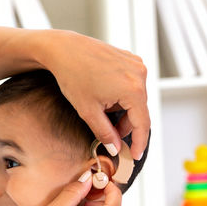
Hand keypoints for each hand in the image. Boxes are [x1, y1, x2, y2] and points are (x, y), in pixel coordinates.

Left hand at [40, 30, 149, 159]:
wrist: (63, 49)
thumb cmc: (73, 76)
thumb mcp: (88, 111)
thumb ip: (105, 133)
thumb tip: (116, 147)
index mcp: (133, 89)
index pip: (142, 123)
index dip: (139, 142)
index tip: (136, 155)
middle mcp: (140, 74)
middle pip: (140, 110)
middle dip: (126, 125)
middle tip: (110, 135)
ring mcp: (136, 64)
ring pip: (135, 98)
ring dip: (122, 109)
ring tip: (101, 109)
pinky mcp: (130, 59)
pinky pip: (132, 84)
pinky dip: (121, 95)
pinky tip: (103, 94)